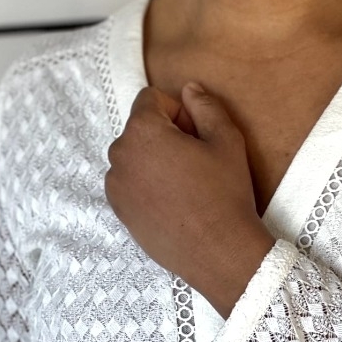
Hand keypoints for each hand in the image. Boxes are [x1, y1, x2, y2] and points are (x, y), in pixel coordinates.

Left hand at [105, 83, 274, 317]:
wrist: (219, 253)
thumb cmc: (224, 193)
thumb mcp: (226, 139)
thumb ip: (205, 105)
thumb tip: (189, 88)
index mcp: (142, 131)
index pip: (151, 98)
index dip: (178, 110)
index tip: (197, 134)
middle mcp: (120, 155)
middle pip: (141, 126)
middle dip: (166, 133)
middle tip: (196, 160)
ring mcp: (115, 186)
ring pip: (136, 153)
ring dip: (155, 158)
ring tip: (185, 182)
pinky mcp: (119, 210)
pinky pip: (130, 179)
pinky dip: (147, 181)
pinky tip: (173, 201)